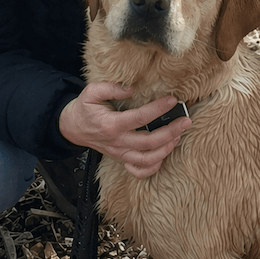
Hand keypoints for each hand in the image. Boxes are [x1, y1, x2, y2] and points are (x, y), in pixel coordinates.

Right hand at [58, 82, 189, 178]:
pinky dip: (153, 167)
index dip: (158, 109)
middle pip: (149, 142)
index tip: (172, 100)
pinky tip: (164, 154)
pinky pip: (138, 170)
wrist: (72, 127)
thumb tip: (131, 89)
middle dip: (171, 132)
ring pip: (147, 159)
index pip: (139, 118)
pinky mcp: (121, 159)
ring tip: (178, 135)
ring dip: (166, 149)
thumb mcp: (91, 92)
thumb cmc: (85, 108)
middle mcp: (117, 142)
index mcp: (111, 124)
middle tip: (186, 121)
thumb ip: (111, 88)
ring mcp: (120, 153)